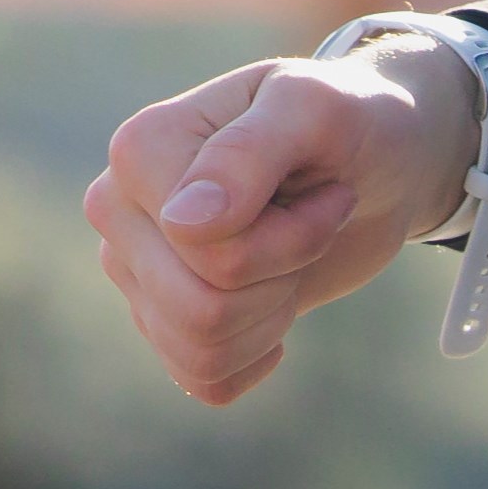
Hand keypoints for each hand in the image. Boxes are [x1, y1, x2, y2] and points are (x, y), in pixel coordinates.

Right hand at [89, 42, 476, 408]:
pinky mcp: (160, 315)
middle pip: (199, 308)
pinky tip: (276, 304)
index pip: (209, 251)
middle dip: (283, 278)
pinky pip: (201, 378)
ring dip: (273, 315)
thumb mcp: (319, 110)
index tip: (328, 188)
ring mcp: (133, 267)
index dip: (292, 238)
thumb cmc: (347, 122)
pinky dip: (256, 355)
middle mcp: (117, 209)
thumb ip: (250, 152)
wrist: (370, 163)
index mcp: (139, 150)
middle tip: (315, 226)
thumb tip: (182, 224)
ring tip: (292, 259)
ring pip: (199, 349)